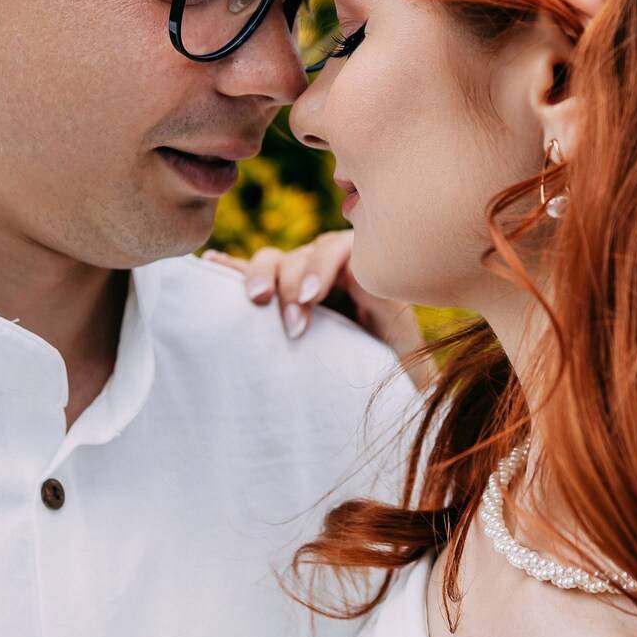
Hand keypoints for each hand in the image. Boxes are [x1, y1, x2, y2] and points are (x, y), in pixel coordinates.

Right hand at [203, 233, 434, 392]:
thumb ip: (414, 366)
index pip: (344, 250)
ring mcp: (296, 279)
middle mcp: (328, 271)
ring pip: (275, 260)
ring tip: (254, 300)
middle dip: (294, 280)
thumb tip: (428, 385)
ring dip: (261, 275)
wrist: (364, 371)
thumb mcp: (404, 365)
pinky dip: (227, 269)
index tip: (312, 300)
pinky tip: (208, 265)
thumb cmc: (388, 368)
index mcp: (365, 276)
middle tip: (291, 320)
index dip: (325, 267)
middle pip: (307, 253)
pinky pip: (244, 274)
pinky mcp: (270, 294)